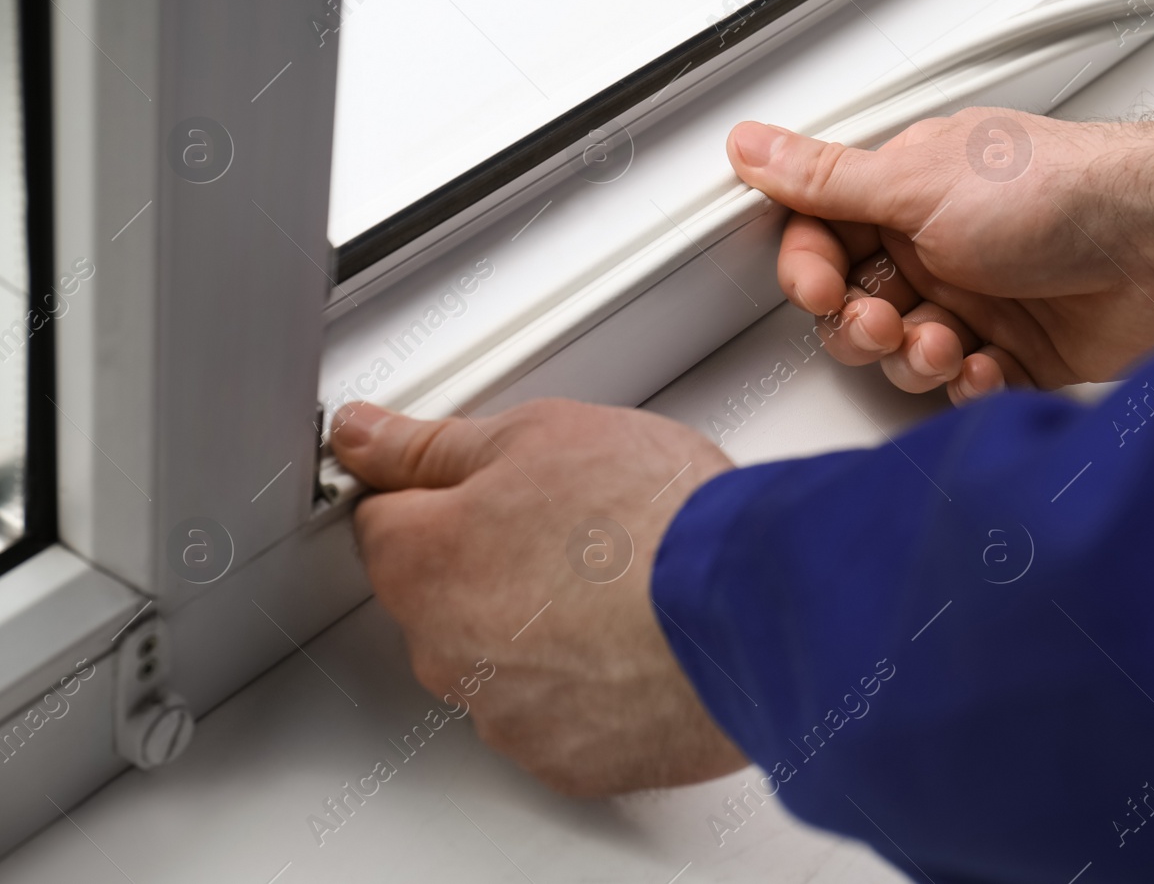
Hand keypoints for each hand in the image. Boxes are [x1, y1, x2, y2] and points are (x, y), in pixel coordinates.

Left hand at [329, 398, 745, 797]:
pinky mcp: (568, 760)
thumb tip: (364, 437)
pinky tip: (637, 642)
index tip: (493, 486)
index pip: (387, 518)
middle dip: (494, 562)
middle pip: (445, 595)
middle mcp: (445, 652)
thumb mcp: (540, 434)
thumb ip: (434, 444)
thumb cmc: (653, 521)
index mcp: (423, 562)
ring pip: (502, 660)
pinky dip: (589, 684)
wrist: (748, 609)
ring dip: (542, 627)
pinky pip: (559, 714)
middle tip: (577, 527)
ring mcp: (505, 715)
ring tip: (621, 587)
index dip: (445, 492)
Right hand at [727, 108, 1153, 400]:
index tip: (822, 287)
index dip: (811, 270)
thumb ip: (826, 178)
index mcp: (908, 191)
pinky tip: (992, 365)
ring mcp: (980, 299)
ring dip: (918, 357)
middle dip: (864, 326)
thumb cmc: (1059, 192)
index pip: (823, 237)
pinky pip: (962, 388)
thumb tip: (752, 145)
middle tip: (891, 322)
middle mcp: (940, 244)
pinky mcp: (1020, 353)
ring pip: (904, 353)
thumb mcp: (919, 181)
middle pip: (856, 307)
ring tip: (950, 343)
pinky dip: (970, 384)